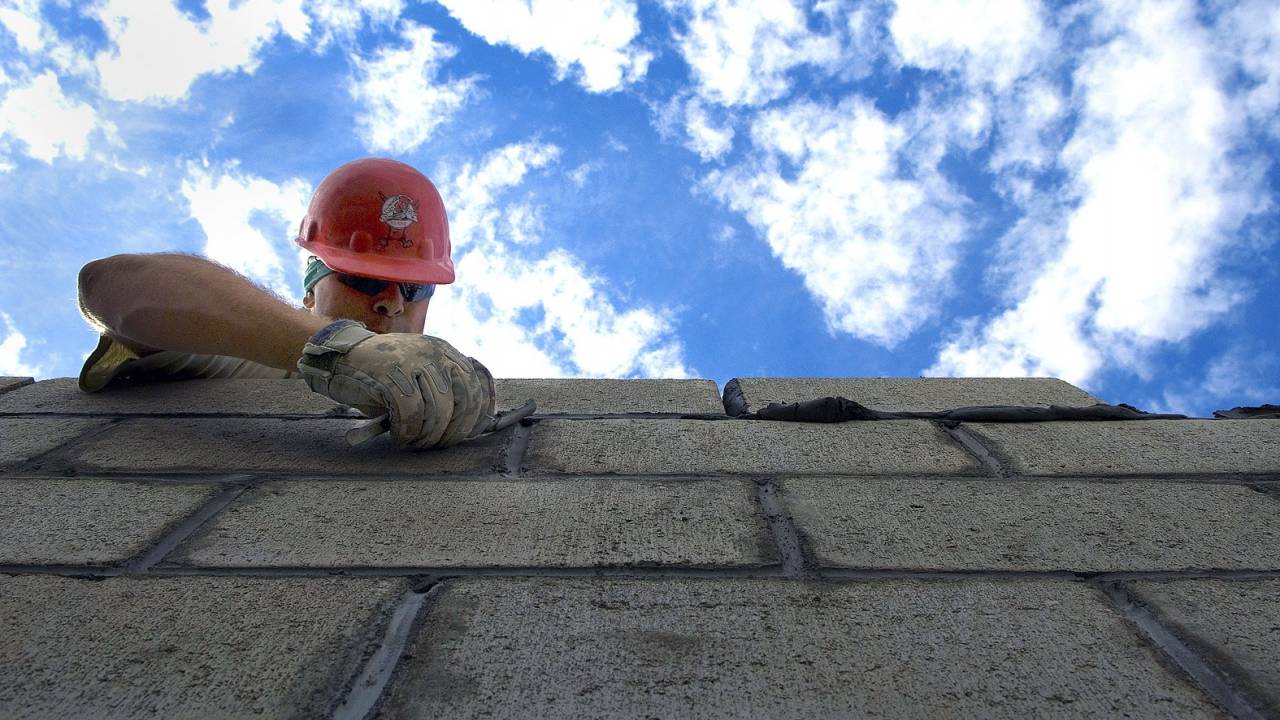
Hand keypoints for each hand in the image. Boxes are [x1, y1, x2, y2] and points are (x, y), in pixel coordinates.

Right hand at [296, 320, 494, 447]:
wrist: (340, 357)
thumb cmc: (382, 377)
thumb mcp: (419, 377)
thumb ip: (444, 392)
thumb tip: (474, 426)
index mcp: (445, 352)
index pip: (478, 383)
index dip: (479, 413)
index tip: (470, 434)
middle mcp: (434, 352)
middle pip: (464, 399)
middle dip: (455, 430)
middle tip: (437, 445)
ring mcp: (413, 360)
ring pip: (439, 409)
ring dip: (428, 436)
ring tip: (415, 443)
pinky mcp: (391, 373)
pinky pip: (411, 412)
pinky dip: (408, 432)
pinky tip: (400, 437)